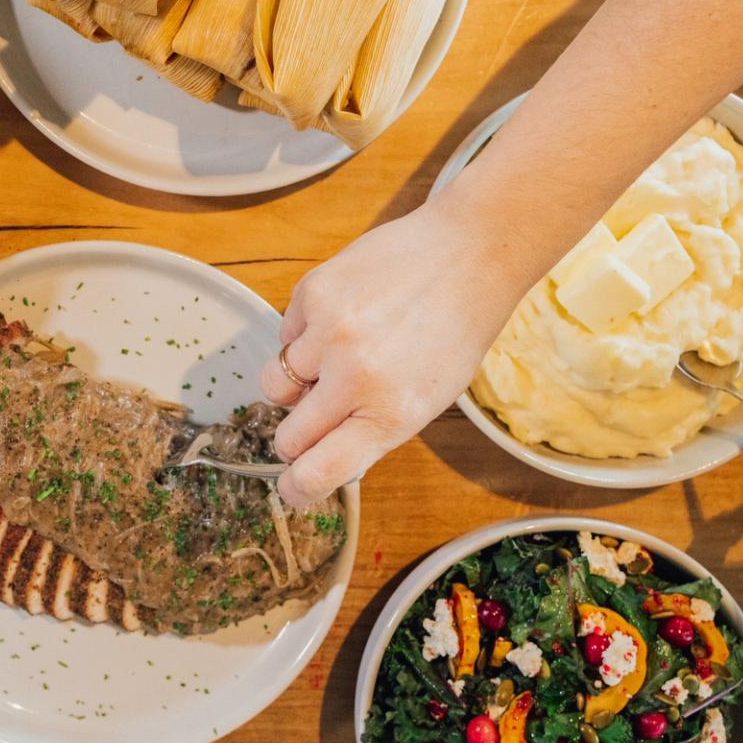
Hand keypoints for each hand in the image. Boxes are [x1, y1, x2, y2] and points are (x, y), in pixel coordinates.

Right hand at [259, 200, 526, 504]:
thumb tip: (323, 453)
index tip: (292, 488)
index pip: (320, 471)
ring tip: (332, 359)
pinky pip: (285, 335)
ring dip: (297, 382)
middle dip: (296, 436)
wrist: (467, 254)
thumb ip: (376, 428)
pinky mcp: (312, 294)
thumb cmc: (455, 330)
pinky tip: (342, 317)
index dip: (299, 487)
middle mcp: (356, 379)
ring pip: (276, 385)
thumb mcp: (429, 398)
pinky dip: (304, 335)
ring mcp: (329, 335)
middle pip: (290, 437)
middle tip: (315, 416)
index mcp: (391, 415)